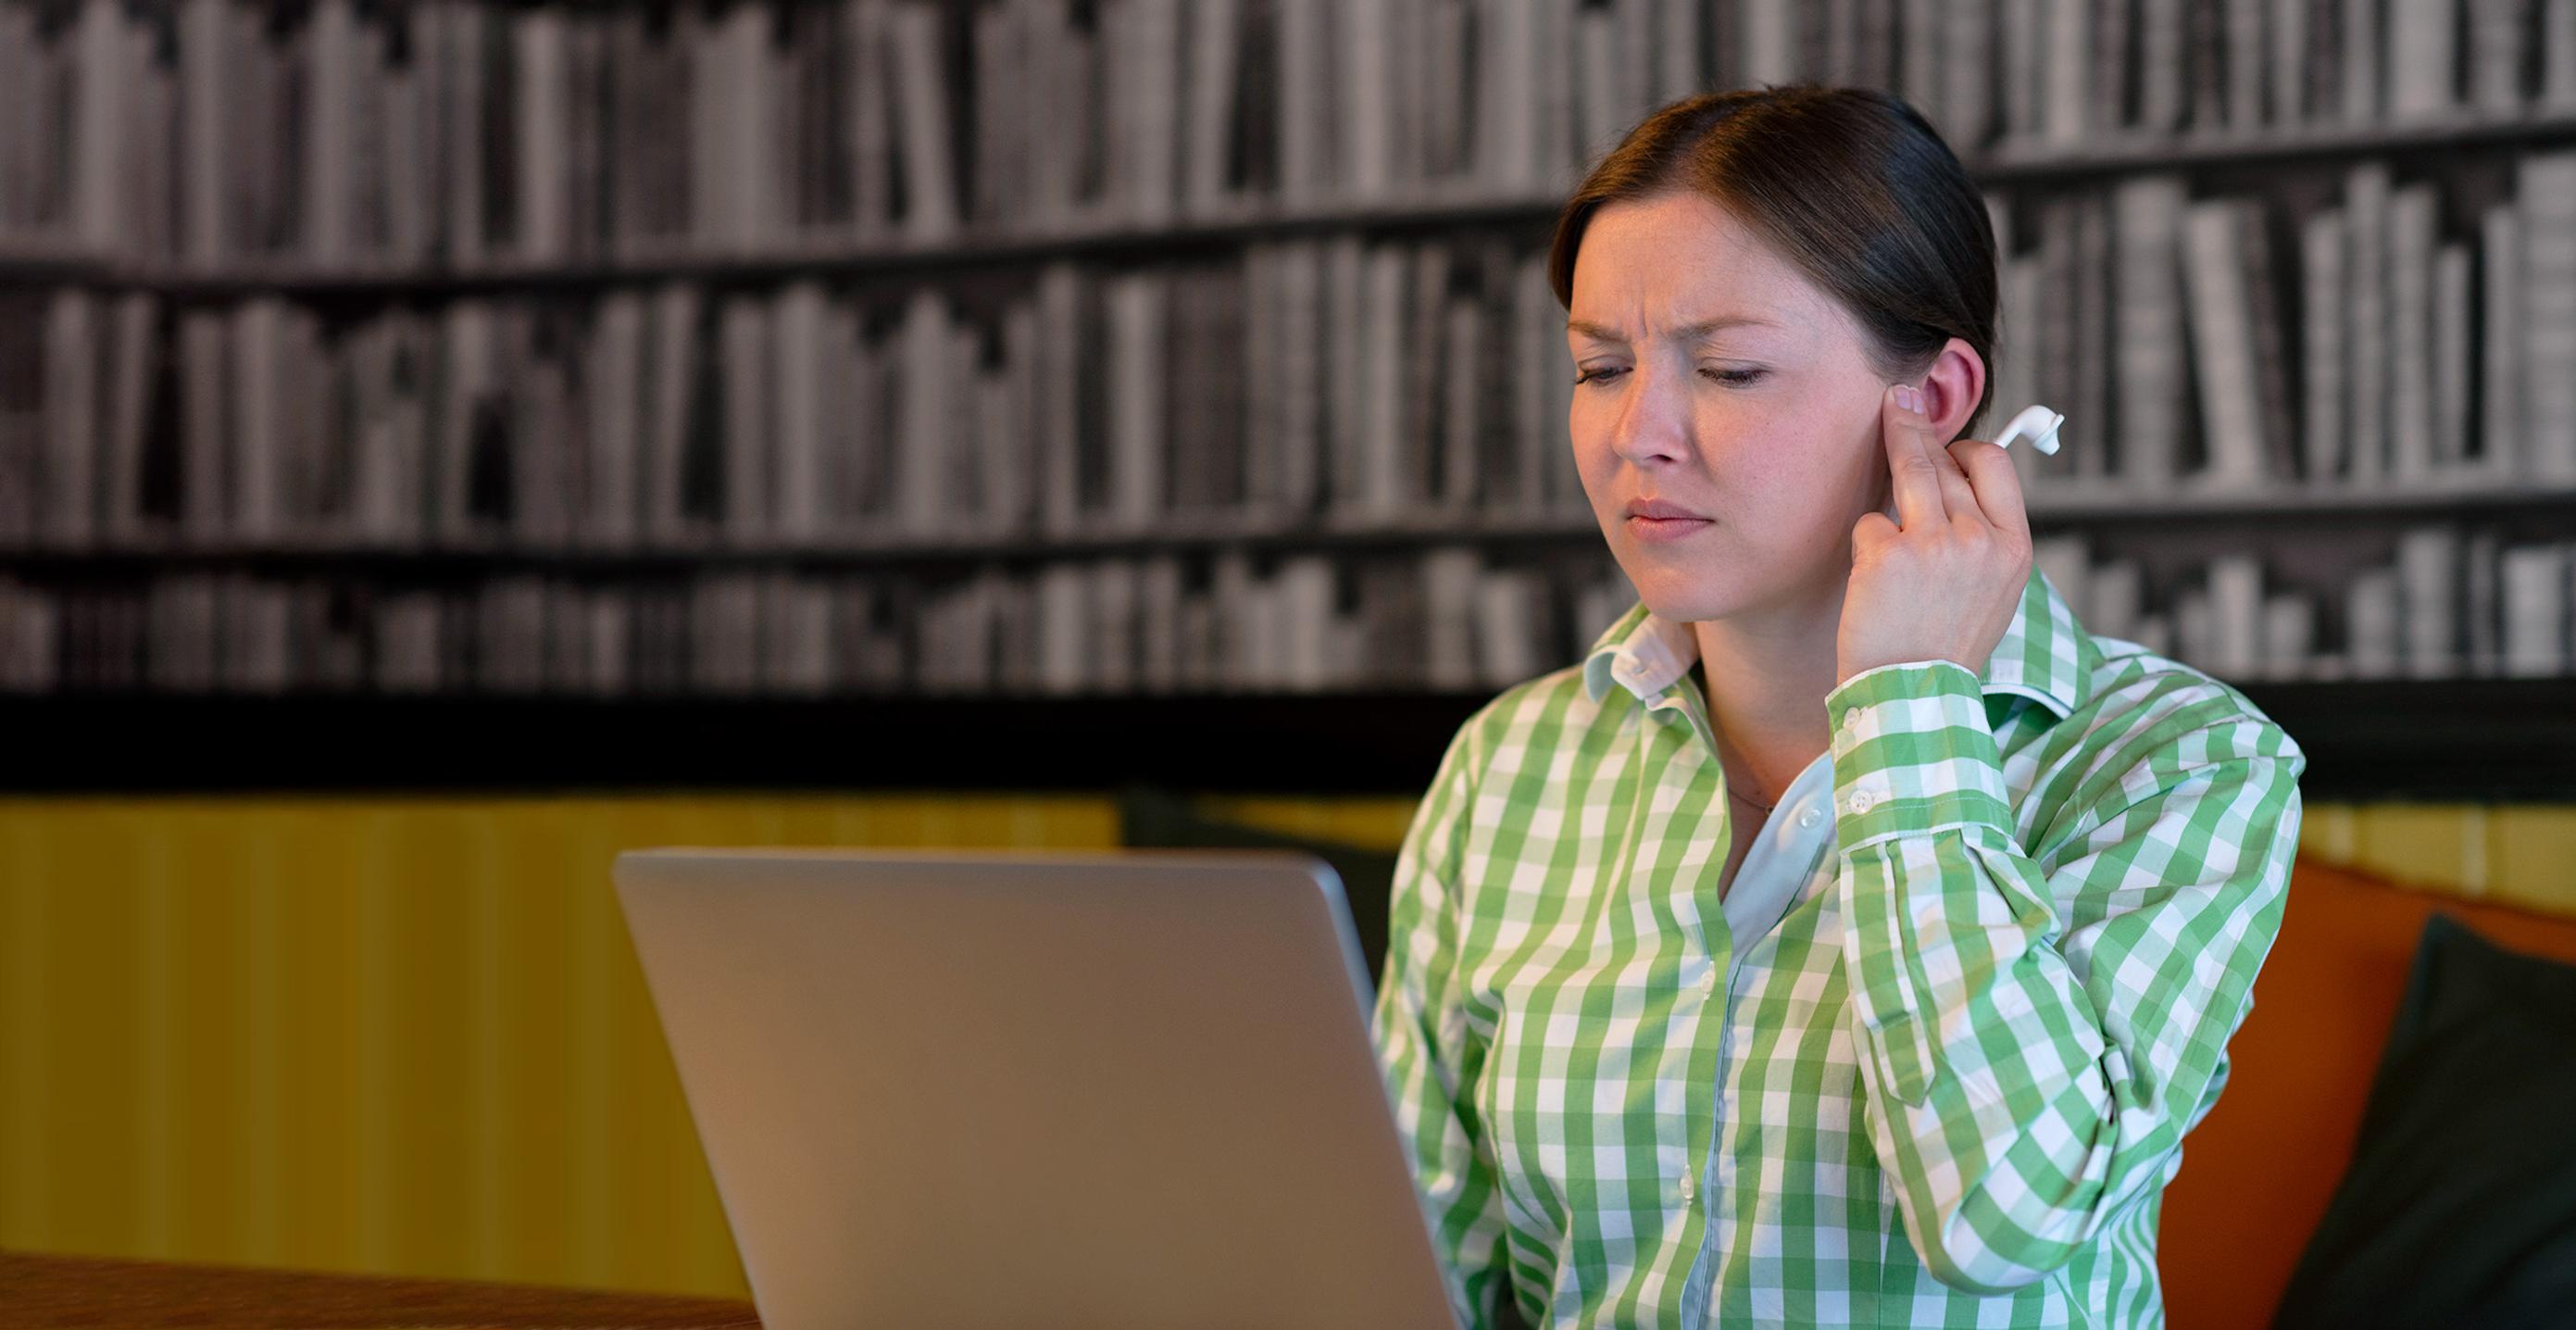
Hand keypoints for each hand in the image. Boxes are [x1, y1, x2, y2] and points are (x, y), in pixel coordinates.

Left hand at [1836, 382, 2033, 687]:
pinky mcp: (1889, 556)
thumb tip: (1962, 484)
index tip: (1948, 438)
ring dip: (1896, 437)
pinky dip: (1866, 543)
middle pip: (1947, 463)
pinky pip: (1871, 523)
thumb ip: (1984, 541)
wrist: (1915, 697)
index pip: (1996, 468)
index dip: (1968, 447)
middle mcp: (1981, 541)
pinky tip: (1873, 578)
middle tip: (1898, 399)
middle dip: (1920, 431)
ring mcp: (1935, 545)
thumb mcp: (1991, 594)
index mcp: (2014, 549)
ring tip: (1888, 407)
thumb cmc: (1945, 645)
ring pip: (1910, 472)